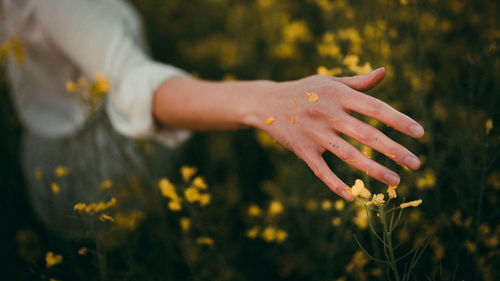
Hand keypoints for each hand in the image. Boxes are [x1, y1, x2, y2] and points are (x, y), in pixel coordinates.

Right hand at [251, 68, 423, 200]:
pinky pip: (320, 170)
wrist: (267, 102)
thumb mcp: (329, 82)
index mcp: (339, 94)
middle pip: (367, 135)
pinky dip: (334, 184)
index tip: (419, 133)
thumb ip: (358, 83)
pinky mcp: (302, 149)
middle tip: (416, 164)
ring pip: (348, 155)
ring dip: (373, 170)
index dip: (398, 120)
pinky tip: (351, 196)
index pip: (375, 108)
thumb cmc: (304, 91)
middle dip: (394, 150)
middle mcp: (328, 113)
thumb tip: (383, 72)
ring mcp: (314, 133)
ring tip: (396, 181)